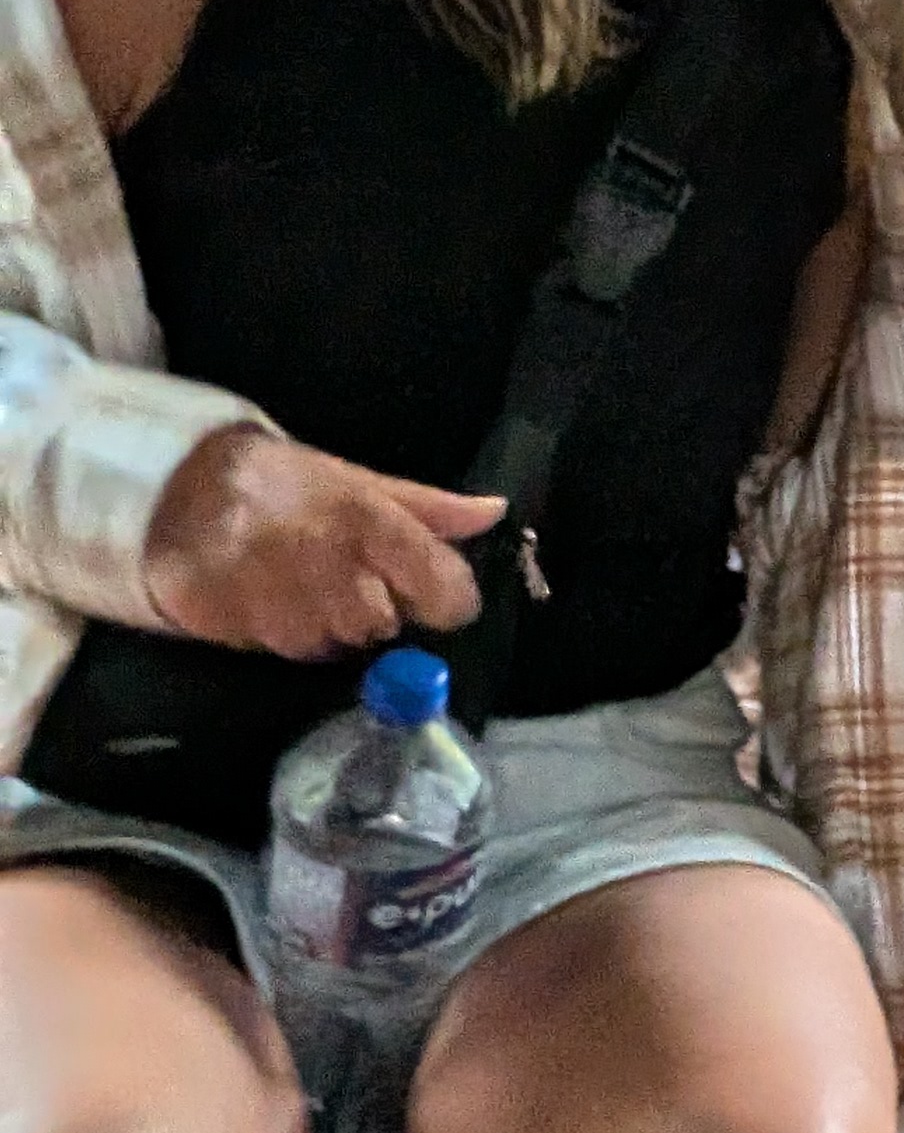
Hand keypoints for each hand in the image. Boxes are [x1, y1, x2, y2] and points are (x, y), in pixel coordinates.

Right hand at [142, 429, 503, 659]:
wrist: (178, 485)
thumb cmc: (284, 483)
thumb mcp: (359, 482)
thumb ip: (430, 508)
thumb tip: (495, 514)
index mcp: (368, 521)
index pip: (440, 587)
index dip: (447, 599)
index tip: (439, 597)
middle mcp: (325, 562)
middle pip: (382, 626)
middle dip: (373, 611)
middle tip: (344, 580)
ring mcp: (274, 596)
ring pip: (328, 645)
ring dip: (322, 626)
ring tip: (299, 586)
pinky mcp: (230, 622)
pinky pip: (277, 650)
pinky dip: (278, 633)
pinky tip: (265, 599)